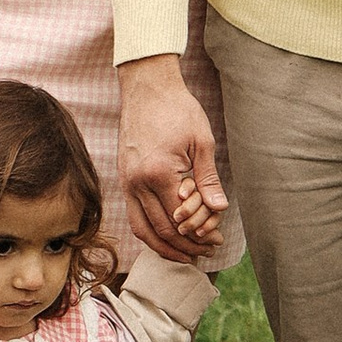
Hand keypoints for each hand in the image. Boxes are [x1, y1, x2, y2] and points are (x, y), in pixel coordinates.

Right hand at [120, 54, 223, 260]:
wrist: (147, 87)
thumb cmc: (178, 109)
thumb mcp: (202, 141)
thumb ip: (208, 178)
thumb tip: (219, 208)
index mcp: (158, 173)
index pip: (180, 218)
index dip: (199, 234)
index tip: (217, 240)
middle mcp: (136, 182)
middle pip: (161, 229)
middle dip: (185, 246)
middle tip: (207, 252)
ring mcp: (126, 182)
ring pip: (142, 229)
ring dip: (164, 247)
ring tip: (186, 255)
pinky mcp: (122, 179)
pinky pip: (133, 215)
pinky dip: (149, 232)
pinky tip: (165, 237)